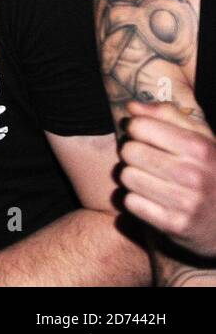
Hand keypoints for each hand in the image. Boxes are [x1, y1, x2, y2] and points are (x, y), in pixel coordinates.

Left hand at [121, 100, 215, 257]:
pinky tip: (152, 199)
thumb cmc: (209, 171)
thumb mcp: (200, 138)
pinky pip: (131, 203)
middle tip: (145, 159)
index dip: (135, 128)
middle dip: (132, 153)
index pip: (140, 126)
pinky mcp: (175, 225)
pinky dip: (136, 200)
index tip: (142, 135)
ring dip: (133, 177)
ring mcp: (186, 203)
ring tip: (150, 179)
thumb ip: (167, 116)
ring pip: (126, 177)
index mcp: (200, 148)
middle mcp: (194, 175)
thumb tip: (132, 107)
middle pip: (129, 151)